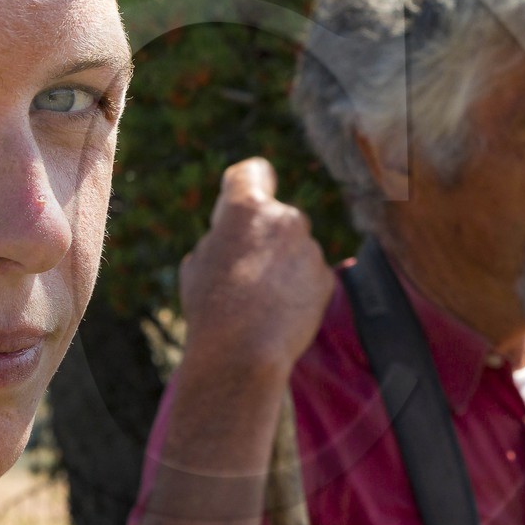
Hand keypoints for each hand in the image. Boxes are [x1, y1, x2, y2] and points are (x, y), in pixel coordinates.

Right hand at [179, 158, 335, 373]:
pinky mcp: (326, 278)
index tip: (247, 194)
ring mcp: (310, 248)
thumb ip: (223, 238)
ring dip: (282, 267)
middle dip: (265, 238)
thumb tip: (235, 238)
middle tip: (243, 273)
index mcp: (246, 207)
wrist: (243, 354)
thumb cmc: (211, 308)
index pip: (253, 171)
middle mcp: (284, 218)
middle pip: (276, 218)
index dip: (250, 182)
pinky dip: (298, 290)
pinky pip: (309, 276)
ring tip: (259, 303)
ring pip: (294, 250)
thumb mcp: (198, 263)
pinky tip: (278, 315)